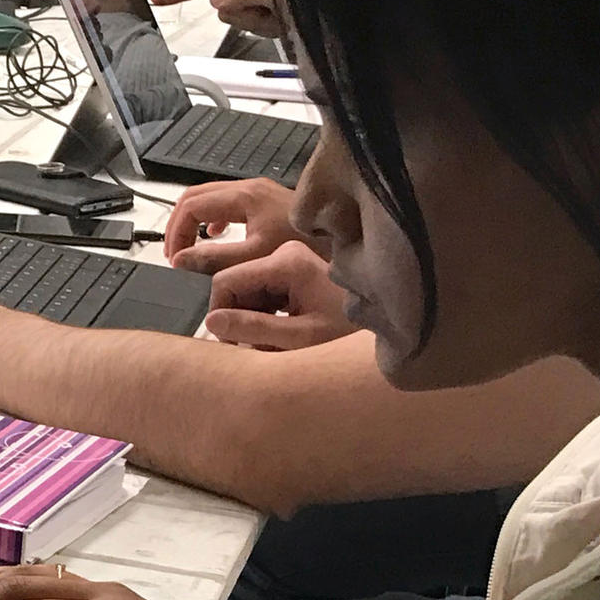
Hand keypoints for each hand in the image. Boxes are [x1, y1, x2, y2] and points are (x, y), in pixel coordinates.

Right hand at [149, 0, 285, 36]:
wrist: (347, 7)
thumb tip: (218, 1)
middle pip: (222, 3)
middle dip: (243, 14)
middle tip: (274, 10)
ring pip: (237, 18)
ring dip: (259, 23)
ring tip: (284, 15)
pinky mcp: (271, 10)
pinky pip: (254, 26)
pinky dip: (270, 28)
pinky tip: (287, 20)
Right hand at [162, 176, 298, 273]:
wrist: (348, 240)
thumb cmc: (309, 246)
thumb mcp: (255, 256)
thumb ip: (214, 259)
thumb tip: (181, 260)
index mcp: (244, 197)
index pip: (190, 206)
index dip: (176, 231)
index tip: (173, 257)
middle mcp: (249, 187)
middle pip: (195, 196)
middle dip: (179, 224)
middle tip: (173, 252)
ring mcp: (259, 192)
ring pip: (210, 198)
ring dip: (195, 221)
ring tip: (189, 248)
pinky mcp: (267, 201)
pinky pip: (227, 203)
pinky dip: (213, 219)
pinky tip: (216, 237)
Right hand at [205, 242, 356, 349]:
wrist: (387, 324)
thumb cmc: (346, 334)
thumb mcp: (299, 338)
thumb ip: (254, 329)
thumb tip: (211, 322)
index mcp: (285, 261)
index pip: (227, 280)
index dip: (219, 312)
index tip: (229, 340)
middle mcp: (284, 252)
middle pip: (236, 284)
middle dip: (238, 316)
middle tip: (253, 346)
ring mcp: (289, 259)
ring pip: (247, 290)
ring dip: (251, 318)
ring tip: (272, 342)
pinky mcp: (293, 270)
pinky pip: (261, 290)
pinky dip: (263, 313)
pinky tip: (281, 331)